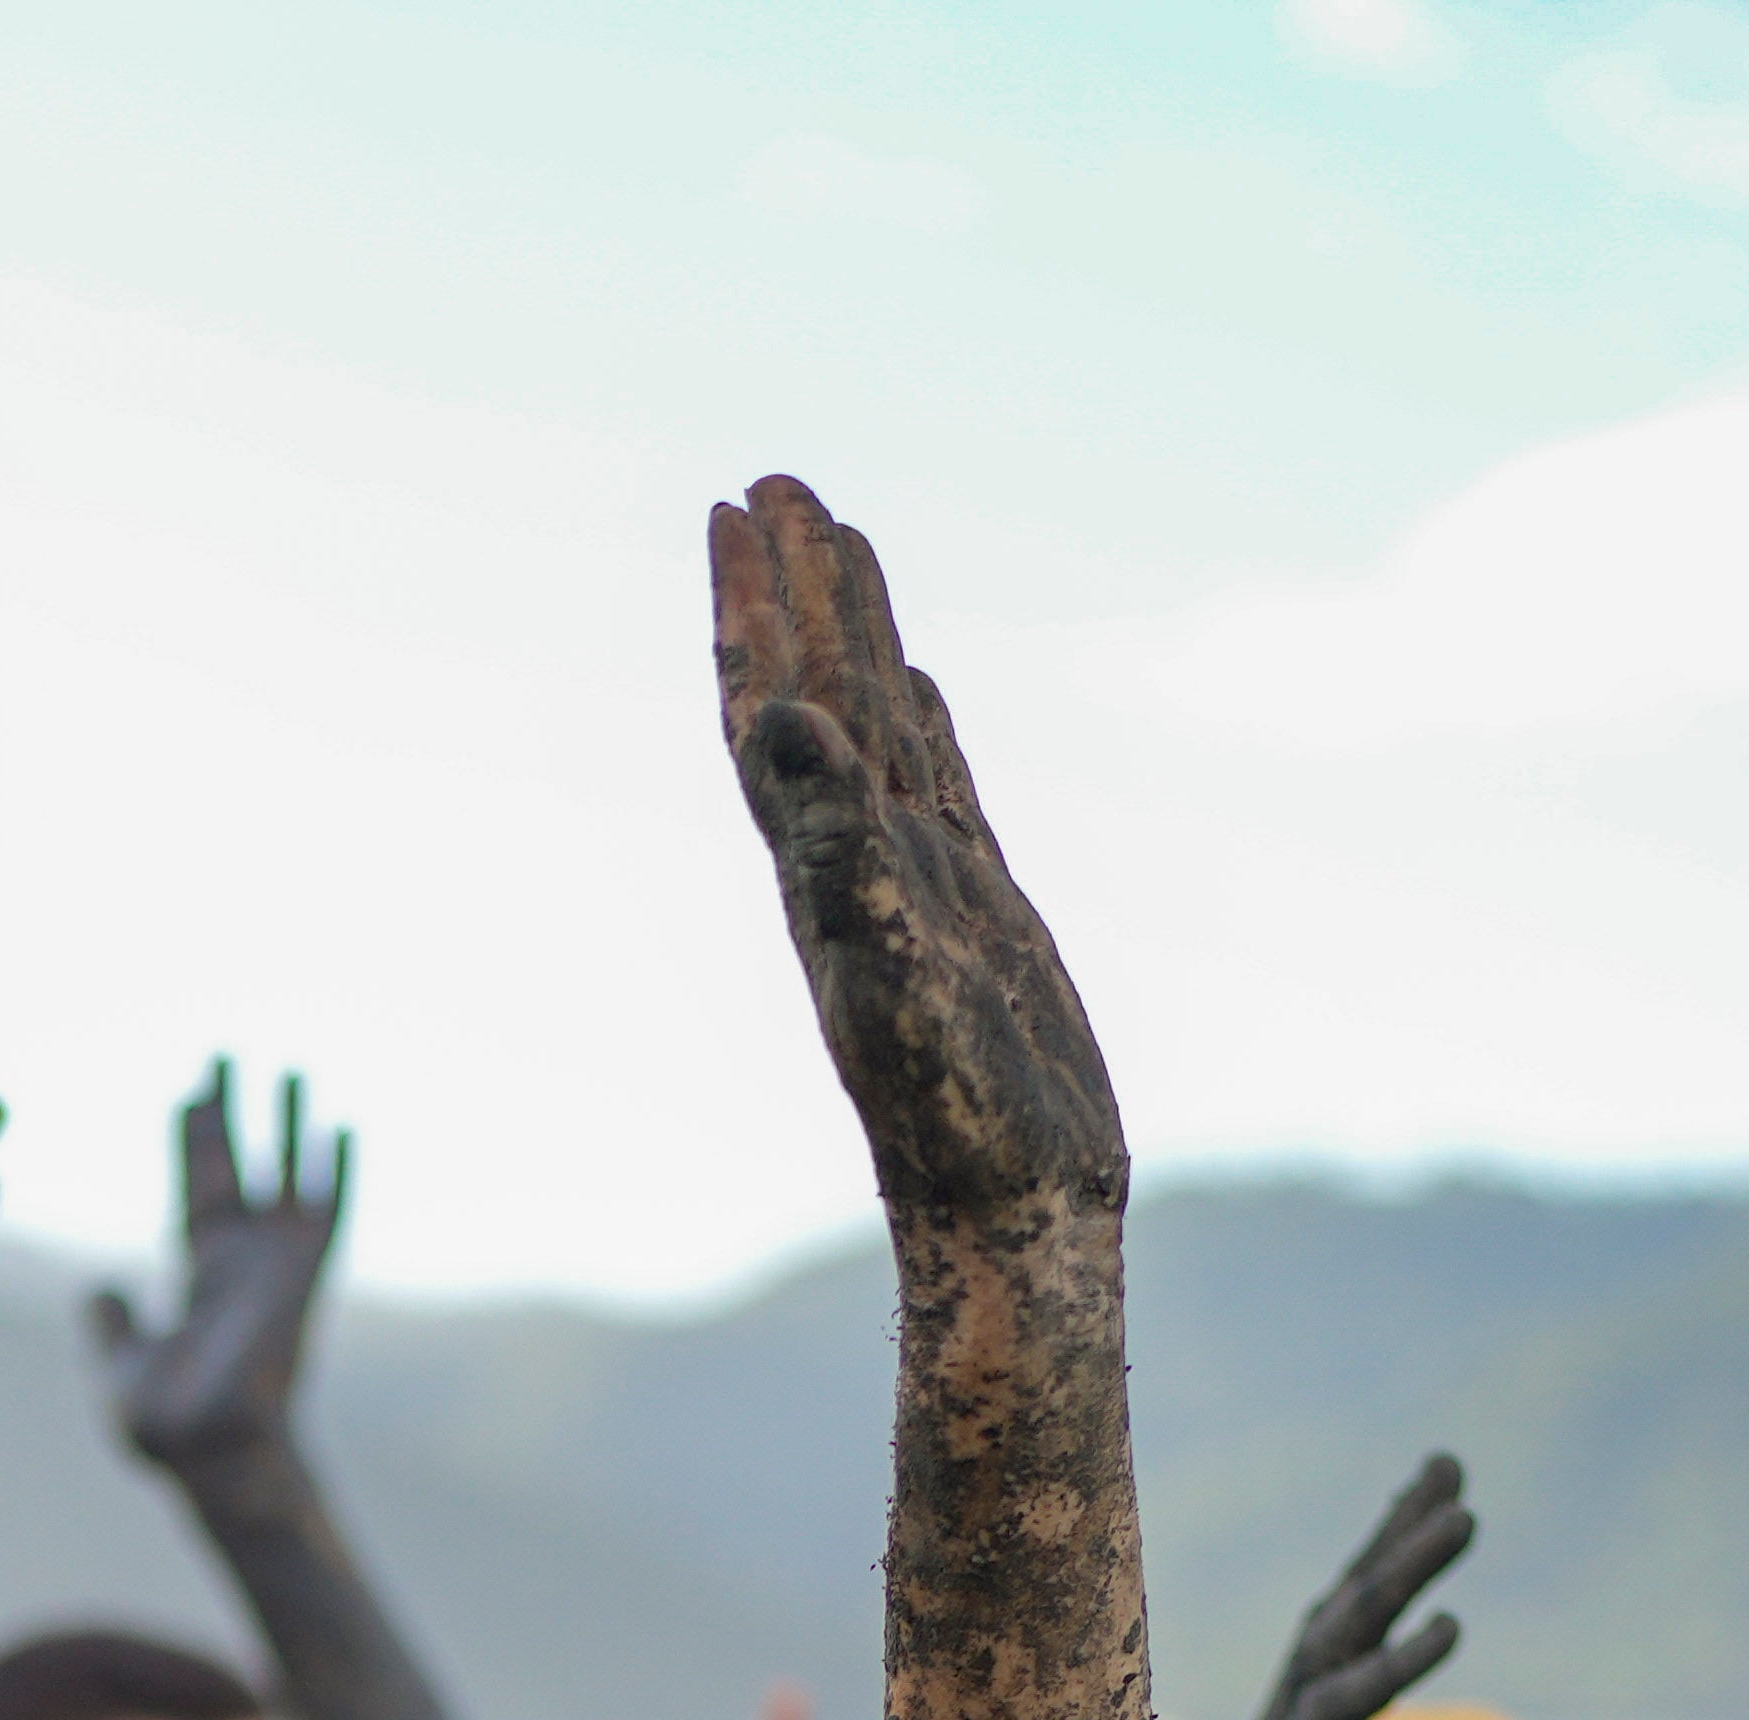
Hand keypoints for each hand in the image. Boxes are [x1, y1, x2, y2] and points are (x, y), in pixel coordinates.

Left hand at [89, 1063, 345, 1481]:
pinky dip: (333, 1174)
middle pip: (234, 1170)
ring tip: (292, 1071)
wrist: (212, 1453)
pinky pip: (323, 1215)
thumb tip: (101, 1290)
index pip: (196, 1192)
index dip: (194, 1144)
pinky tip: (339, 1128)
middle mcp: (240, 1265)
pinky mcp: (299, 1278)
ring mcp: (273, 1269)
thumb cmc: (168, 1427)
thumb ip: (113, 1324)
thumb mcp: (121, 1365)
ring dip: (287, 1128)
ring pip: (284, 1179)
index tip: (192, 1094)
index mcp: (199, 1279)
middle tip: (224, 1058)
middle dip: (229, 1115)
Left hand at [711, 480, 1120, 1230]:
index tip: (735, 510)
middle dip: (795, 590)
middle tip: (775, 482)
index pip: (771, 706)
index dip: (750, 610)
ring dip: (856, 636)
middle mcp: (852, 859)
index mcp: (818, 863)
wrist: (1013, 1207)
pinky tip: (922, 687)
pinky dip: (924, 723)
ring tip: (842, 542)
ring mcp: (916, 881)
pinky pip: (941, 785)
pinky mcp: (976, 909)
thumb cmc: (946, 1110)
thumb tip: (773, 718)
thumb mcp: (882, 963)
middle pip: (816, 690)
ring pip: (878, 725)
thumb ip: (828, 842)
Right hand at [1176, 1459, 1477, 1719]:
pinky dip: (1384, 1670)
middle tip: (1450, 1468)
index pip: (1348, 1659)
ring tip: (1460, 1511)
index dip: (1397, 1586)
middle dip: (1394, 1544)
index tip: (1447, 1522)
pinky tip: (1444, 1623)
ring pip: (1330, 1652)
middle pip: (1338, 1628)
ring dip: (1396, 1576)